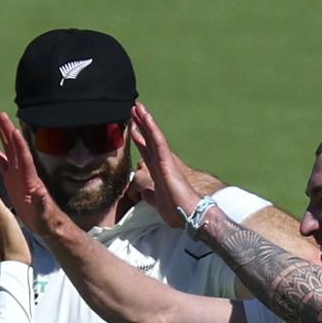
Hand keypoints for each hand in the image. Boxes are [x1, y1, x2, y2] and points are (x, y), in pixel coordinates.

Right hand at [0, 113, 64, 239]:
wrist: (45, 222)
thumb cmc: (45, 218)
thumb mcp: (42, 212)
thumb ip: (41, 202)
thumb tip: (40, 192)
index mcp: (30, 178)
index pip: (24, 158)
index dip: (19, 144)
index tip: (12, 129)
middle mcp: (23, 171)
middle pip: (14, 147)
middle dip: (7, 130)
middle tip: (0, 114)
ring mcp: (16, 173)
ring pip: (7, 149)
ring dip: (1, 134)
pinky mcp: (10, 178)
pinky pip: (0, 161)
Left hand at [128, 104, 199, 229]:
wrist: (188, 215)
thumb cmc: (177, 210)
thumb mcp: (157, 203)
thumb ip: (150, 196)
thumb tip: (144, 192)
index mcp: (158, 173)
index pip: (147, 152)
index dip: (140, 140)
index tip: (133, 129)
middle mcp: (161, 164)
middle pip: (149, 140)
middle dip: (141, 125)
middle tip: (134, 110)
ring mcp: (165, 161)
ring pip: (153, 137)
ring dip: (145, 121)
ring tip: (138, 107)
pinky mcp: (167, 162)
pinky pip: (158, 142)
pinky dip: (152, 129)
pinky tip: (146, 118)